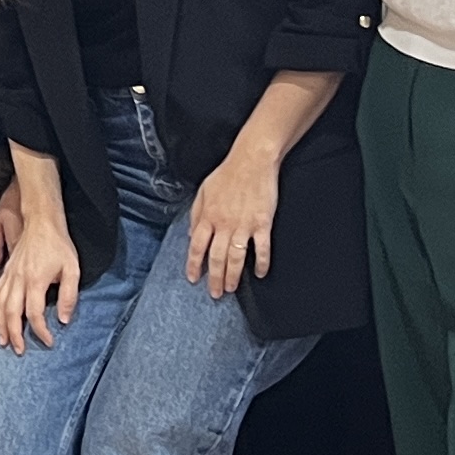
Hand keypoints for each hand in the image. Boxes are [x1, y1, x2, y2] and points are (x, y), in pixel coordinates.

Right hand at [0, 188, 80, 353]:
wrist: (41, 221)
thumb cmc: (59, 245)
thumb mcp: (73, 270)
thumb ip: (68, 296)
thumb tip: (64, 319)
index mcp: (36, 280)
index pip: (35, 313)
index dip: (41, 331)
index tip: (49, 342)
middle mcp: (19, 280)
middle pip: (12, 313)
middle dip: (15, 334)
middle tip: (19, 351)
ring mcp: (10, 275)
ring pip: (0, 305)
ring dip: (1, 325)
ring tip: (3, 341)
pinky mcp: (6, 271)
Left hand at [185, 140, 281, 296]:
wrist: (251, 161)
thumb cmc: (227, 175)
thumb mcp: (203, 192)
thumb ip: (196, 215)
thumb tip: (192, 235)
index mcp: (208, 216)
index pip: (197, 246)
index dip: (193, 264)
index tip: (193, 278)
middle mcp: (224, 224)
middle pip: (216, 257)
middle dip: (214, 278)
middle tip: (215, 293)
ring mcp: (244, 225)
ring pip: (236, 257)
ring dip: (233, 276)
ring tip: (231, 288)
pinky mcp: (262, 224)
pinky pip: (262, 249)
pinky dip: (261, 263)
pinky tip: (259, 273)